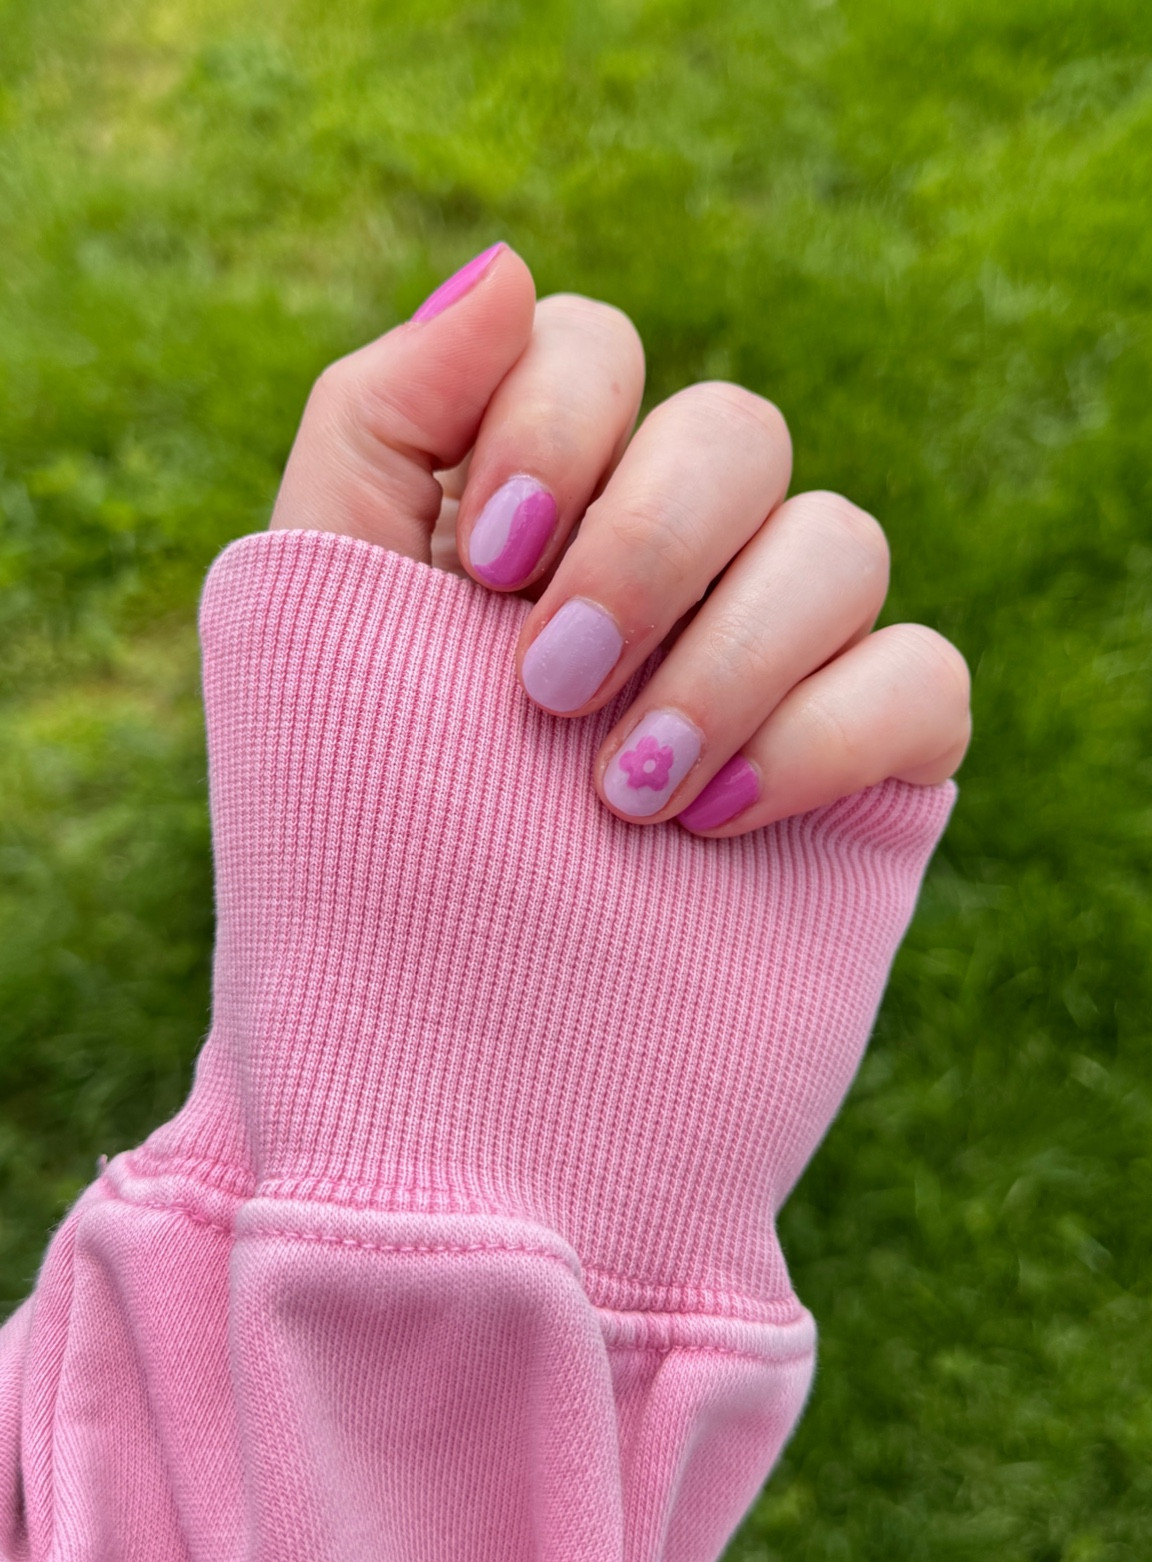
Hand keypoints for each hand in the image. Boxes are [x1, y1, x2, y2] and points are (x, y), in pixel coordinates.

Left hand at [272, 242, 969, 834]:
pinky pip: (924, 675)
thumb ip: (381, 423)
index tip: (480, 569)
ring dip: (725, 655)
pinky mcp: (865, 781)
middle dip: (642, 548)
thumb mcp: (312, 629)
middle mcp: (657, 590)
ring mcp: (771, 681)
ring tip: (621, 797)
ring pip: (841, 539)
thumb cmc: (355, 878)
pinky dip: (826, 731)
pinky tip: (716, 829)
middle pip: (734, 429)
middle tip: (543, 695)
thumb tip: (510, 268)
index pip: (595, 354)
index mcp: (526, 532)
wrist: (450, 1107)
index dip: (555, 423)